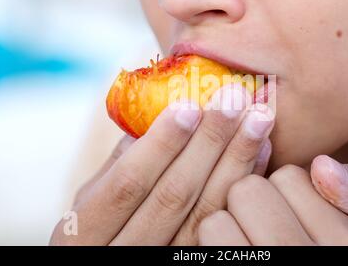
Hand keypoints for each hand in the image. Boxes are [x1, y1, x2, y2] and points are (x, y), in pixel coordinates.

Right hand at [50, 84, 274, 244]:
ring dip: (236, 160)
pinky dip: (244, 186)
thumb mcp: (90, 202)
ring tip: (259, 118)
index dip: (160, 144)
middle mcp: (126, 251)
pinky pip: (227, 226)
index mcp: (86, 232)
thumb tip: (157, 115)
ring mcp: (165, 260)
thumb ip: (118, 164)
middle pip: (174, 196)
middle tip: (235, 98)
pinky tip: (261, 152)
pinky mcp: (195, 260)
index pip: (127, 184)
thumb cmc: (99, 226)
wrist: (122, 254)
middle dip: (209, 143)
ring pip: (207, 213)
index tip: (190, 104)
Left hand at [198, 155, 347, 244]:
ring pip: (215, 221)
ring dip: (222, 231)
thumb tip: (322, 163)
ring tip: (243, 249)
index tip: (290, 213)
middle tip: (261, 230)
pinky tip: (230, 259)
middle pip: (247, 191)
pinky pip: (201, 249)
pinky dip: (209, 252)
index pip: (289, 177)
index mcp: (345, 246)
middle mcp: (305, 262)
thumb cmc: (320, 254)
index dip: (283, 191)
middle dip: (249, 204)